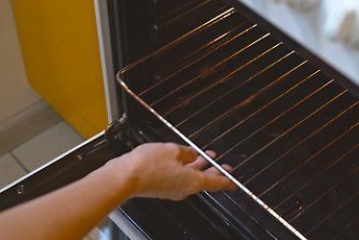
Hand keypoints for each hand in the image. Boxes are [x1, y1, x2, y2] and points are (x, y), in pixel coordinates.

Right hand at [110, 143, 235, 200]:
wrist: (124, 176)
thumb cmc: (148, 165)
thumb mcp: (173, 150)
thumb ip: (186, 152)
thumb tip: (191, 154)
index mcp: (192, 181)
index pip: (216, 183)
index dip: (226, 180)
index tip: (234, 181)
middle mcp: (184, 188)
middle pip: (203, 179)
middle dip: (212, 170)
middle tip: (221, 165)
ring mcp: (172, 189)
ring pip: (190, 177)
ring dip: (197, 166)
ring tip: (204, 156)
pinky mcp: (161, 187)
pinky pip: (178, 176)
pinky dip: (183, 168)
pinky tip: (183, 159)